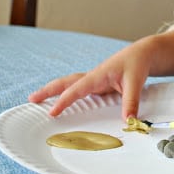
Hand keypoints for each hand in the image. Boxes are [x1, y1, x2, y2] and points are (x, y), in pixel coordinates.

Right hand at [28, 40, 153, 119]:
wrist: (142, 53)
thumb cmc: (137, 62)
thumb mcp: (136, 81)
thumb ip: (131, 101)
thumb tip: (128, 120)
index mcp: (98, 75)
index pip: (76, 89)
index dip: (63, 101)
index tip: (52, 112)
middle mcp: (93, 77)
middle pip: (66, 83)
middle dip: (48, 90)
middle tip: (31, 99)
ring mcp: (94, 81)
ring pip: (70, 85)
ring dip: (54, 90)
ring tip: (38, 99)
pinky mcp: (98, 84)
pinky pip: (78, 89)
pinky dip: (66, 93)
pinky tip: (61, 100)